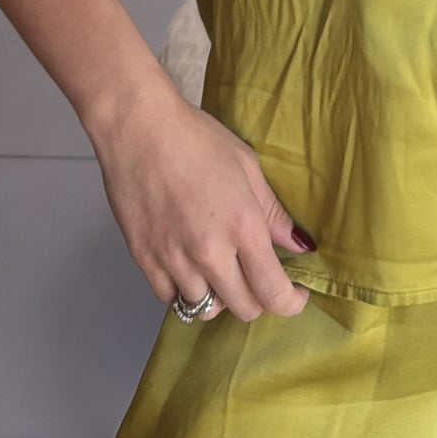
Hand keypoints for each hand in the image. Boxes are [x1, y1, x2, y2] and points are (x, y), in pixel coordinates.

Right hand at [91, 82, 312, 323]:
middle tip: (256, 275)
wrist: (138, 128)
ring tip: (218, 266)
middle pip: (243, 309)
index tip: (295, 294)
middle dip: (258, 297)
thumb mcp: (247, 165)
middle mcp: (209, 252)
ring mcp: (174, 260)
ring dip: (218, 295)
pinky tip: (187, 263)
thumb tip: (298, 245)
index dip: (290, 303)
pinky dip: (183, 289)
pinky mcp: (144, 261)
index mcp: (242, 226)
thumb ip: (273, 212)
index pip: (273, 292)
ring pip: (205, 309)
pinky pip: (169, 299)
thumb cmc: (195, 137)